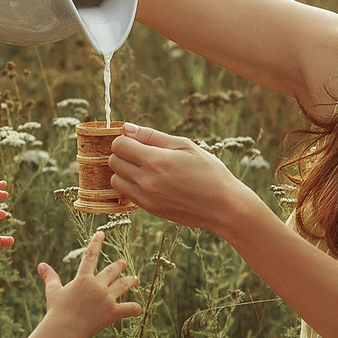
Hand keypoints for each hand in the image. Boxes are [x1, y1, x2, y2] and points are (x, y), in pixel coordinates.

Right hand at [37, 230, 141, 337]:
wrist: (64, 329)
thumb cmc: (56, 310)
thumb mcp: (53, 291)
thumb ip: (50, 277)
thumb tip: (41, 265)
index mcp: (83, 278)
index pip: (90, 255)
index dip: (96, 243)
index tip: (101, 233)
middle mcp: (97, 285)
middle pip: (112, 271)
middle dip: (119, 266)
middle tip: (123, 263)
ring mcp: (106, 298)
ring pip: (123, 285)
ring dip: (131, 281)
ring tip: (136, 279)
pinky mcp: (113, 312)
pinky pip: (129, 308)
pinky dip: (135, 308)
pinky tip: (138, 308)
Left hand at [107, 126, 257, 235]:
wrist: (223, 206)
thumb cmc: (208, 171)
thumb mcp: (185, 146)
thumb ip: (153, 136)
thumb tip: (127, 128)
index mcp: (155, 161)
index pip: (119, 145)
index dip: (127, 138)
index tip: (139, 139)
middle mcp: (146, 181)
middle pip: (114, 161)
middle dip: (124, 153)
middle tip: (143, 152)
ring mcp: (146, 198)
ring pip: (115, 180)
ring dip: (124, 171)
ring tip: (145, 167)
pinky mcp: (149, 209)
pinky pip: (126, 194)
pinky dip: (131, 185)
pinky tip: (150, 181)